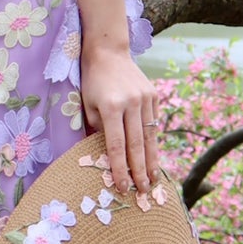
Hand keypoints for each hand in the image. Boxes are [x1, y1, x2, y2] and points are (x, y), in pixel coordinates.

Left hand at [79, 47, 158, 194]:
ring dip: (152, 161)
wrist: (109, 52)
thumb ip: (98, 130)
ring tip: (154, 180)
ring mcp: (146, 99)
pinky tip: (154, 159)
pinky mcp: (154, 96)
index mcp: (112, 107)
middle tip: (143, 191)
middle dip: (140, 171)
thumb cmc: (92, 82)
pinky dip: (154, 143)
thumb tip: (107, 157)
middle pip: (137, 144)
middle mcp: (132, 103)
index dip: (121, 168)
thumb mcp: (88, 105)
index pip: (117, 145)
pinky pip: (154, 124)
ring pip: (150, 136)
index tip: (123, 186)